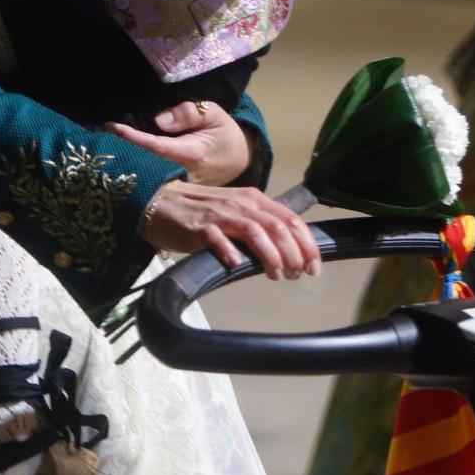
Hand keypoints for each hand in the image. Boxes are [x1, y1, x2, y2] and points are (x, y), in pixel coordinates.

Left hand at [107, 100, 250, 185]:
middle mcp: (182, 175)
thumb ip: (188, 113)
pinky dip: (134, 172)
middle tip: (94, 140)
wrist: (240, 160)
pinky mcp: (176, 193)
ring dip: (124, 164)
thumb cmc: (224, 133)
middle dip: (120, 154)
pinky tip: (117, 162)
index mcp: (191, 154)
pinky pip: (152, 182)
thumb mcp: (214, 114)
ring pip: (147, 178)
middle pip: (145, 166)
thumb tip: (160, 120)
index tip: (111, 127)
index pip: (155, 146)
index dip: (132, 138)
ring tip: (99, 149)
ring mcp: (179, 188)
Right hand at [139, 180, 320, 278]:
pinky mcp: (198, 227)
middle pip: (278, 227)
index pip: (290, 219)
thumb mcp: (236, 213)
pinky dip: (230, 251)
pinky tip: (236, 264)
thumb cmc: (201, 212)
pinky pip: (217, 238)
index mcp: (253, 199)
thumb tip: (287, 252)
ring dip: (270, 256)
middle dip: (294, 254)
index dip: (307, 244)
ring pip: (255, 232)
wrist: (160, 202)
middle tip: (296, 275)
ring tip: (275, 275)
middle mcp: (240, 204)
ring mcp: (219, 214)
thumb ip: (260, 226)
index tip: (314, 266)